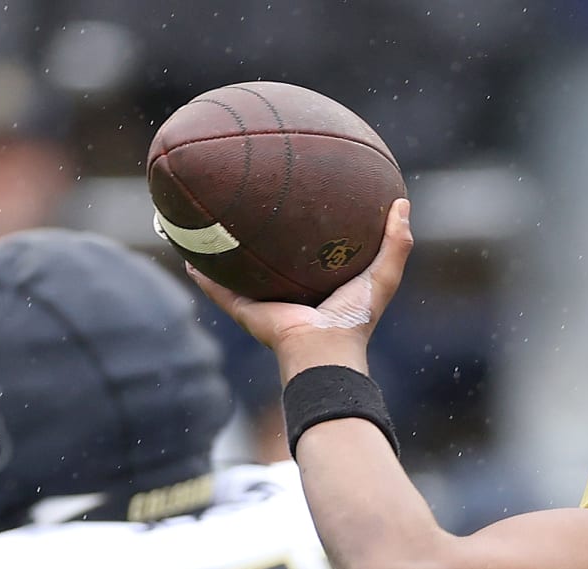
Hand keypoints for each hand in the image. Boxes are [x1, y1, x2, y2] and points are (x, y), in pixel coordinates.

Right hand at [186, 198, 413, 383]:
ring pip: (236, 272)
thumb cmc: (357, 316)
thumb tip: (402, 201)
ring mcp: (264, 302)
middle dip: (259, 237)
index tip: (299, 201)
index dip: (306, 230)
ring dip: (221, 252)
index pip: (311, 253)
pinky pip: (216, 288)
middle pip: (269, 260)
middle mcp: (289, 293)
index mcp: (319, 286)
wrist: (325, 348)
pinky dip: (201, 273)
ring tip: (205, 222)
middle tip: (248, 203)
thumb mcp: (383, 275)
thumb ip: (396, 242)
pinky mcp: (244, 310)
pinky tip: (185, 252)